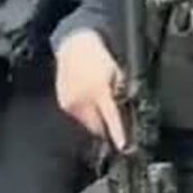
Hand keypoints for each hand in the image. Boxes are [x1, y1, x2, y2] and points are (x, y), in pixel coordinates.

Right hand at [55, 29, 124, 147]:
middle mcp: (83, 99)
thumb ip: (122, 93)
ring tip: (97, 100)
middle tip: (112, 115)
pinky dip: (85, 113)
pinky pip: (79, 117)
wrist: (75, 47)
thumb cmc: (100, 58)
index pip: (111, 117)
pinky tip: (87, 98)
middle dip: (107, 126)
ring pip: (88, 124)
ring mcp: (71, 103)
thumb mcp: (117, 73)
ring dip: (96, 119)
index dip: (118, 134)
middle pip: (98, 127)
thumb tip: (127, 113)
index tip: (123, 146)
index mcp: (100, 90)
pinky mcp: (64, 104)